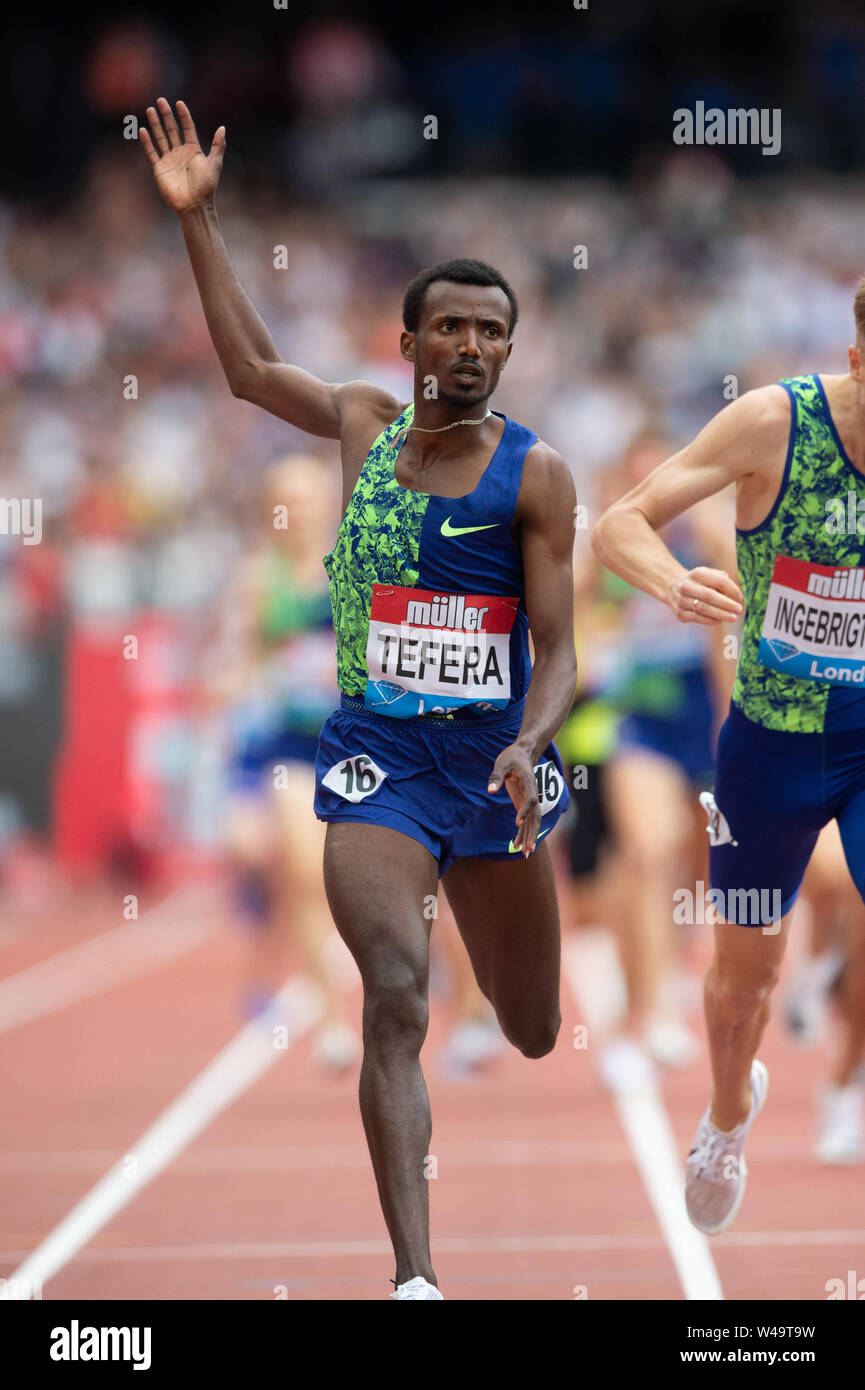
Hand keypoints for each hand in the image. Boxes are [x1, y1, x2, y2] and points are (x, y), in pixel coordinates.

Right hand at [139, 98, 225, 215]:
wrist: (194, 205)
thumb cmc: (207, 186)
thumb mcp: (215, 164)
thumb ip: (218, 146)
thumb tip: (223, 128)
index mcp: (193, 150)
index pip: (188, 128)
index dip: (184, 116)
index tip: (180, 103)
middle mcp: (180, 153)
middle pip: (172, 129)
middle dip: (166, 115)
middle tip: (161, 100)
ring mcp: (169, 160)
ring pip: (161, 138)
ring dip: (156, 124)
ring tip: (151, 110)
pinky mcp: (160, 168)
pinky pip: (152, 152)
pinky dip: (147, 142)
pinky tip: (143, 130)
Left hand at [487, 742, 540, 856]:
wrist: (522, 754)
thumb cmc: (511, 757)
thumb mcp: (501, 763)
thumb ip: (496, 777)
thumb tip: (490, 790)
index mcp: (529, 782)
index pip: (531, 799)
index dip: (525, 811)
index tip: (517, 822)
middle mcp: (533, 793)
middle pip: (536, 815)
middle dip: (533, 832)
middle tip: (529, 848)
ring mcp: (530, 800)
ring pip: (533, 821)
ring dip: (530, 837)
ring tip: (525, 853)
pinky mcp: (524, 803)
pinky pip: (526, 821)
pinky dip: (522, 833)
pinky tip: (516, 845)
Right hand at [668, 566, 743, 624]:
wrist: (672, 588)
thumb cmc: (699, 582)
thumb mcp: (709, 575)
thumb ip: (722, 581)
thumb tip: (735, 595)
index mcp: (697, 574)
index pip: (718, 581)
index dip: (731, 589)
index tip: (740, 597)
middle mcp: (687, 586)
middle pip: (710, 596)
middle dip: (726, 604)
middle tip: (739, 609)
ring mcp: (681, 600)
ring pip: (703, 609)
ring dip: (720, 614)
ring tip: (733, 618)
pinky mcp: (680, 613)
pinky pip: (697, 618)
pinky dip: (710, 620)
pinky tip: (720, 621)